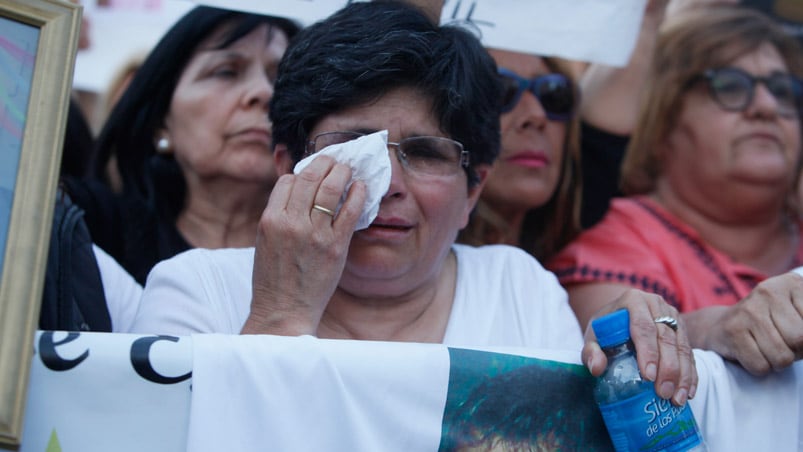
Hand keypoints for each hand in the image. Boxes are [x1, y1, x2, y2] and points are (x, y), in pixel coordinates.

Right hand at [241, 155, 366, 334]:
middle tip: (334, 160)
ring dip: (342, 172)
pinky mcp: (335, 246)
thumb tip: (298, 194)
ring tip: (348, 169)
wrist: (284, 311)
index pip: (288, 181)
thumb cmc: (273, 280)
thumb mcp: (266, 242)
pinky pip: (350, 210)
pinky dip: (357, 194)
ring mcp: (314, 234)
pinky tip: (361, 187)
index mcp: (270, 220)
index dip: (302, 174)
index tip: (313, 174)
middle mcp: (290, 223)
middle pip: (310, 178)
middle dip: (324, 163)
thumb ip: (280, 217)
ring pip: (330, 188)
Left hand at [582, 289, 696, 405]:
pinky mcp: (682, 329)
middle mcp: (656, 304)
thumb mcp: (593, 337)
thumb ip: (590, 351)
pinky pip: (690, 353)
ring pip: (682, 346)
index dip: (648, 352)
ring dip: (682, 375)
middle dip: (668, 368)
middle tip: (663, 393)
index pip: (643, 327)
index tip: (649, 377)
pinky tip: (688, 392)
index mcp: (633, 300)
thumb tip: (596, 368)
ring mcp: (672, 316)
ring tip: (677, 399)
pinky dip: (690, 374)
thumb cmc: (605, 329)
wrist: (618, 318)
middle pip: (666, 337)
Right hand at [687, 272, 802, 374]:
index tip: (794, 332)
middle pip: (800, 340)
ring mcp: (748, 310)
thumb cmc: (770, 324)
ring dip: (777, 363)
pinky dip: (759, 368)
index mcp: (791, 283)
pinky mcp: (733, 330)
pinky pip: (760, 366)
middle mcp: (768, 292)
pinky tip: (751, 353)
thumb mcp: (796, 314)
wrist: (721, 325)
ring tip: (767, 350)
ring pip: (782, 357)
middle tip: (782, 345)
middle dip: (795, 352)